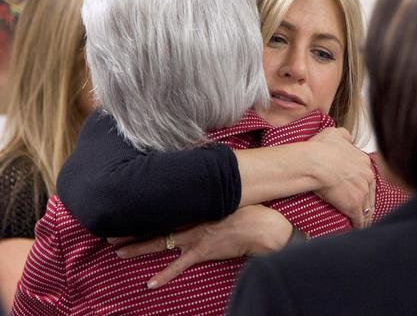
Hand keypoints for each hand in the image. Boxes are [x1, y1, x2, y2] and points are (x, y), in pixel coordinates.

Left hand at [109, 205, 291, 288]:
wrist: (260, 226)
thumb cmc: (246, 209)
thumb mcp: (225, 195)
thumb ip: (209, 191)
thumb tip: (200, 180)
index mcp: (194, 204)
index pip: (162, 206)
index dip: (142, 208)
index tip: (125, 207)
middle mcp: (190, 219)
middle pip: (154, 223)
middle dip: (132, 228)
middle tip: (110, 231)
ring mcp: (194, 236)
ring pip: (160, 242)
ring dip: (139, 247)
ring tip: (119, 251)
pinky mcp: (202, 251)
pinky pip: (179, 265)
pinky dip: (164, 275)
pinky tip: (150, 283)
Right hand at [308, 127, 375, 227]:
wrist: (315, 163)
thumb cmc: (321, 149)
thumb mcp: (334, 134)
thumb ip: (344, 135)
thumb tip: (347, 137)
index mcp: (363, 161)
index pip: (367, 175)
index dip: (363, 183)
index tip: (359, 188)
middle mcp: (367, 177)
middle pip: (371, 192)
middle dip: (368, 200)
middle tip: (363, 207)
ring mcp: (362, 192)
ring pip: (368, 207)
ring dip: (366, 214)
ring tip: (363, 221)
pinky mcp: (353, 205)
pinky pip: (360, 219)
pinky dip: (360, 224)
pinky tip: (358, 228)